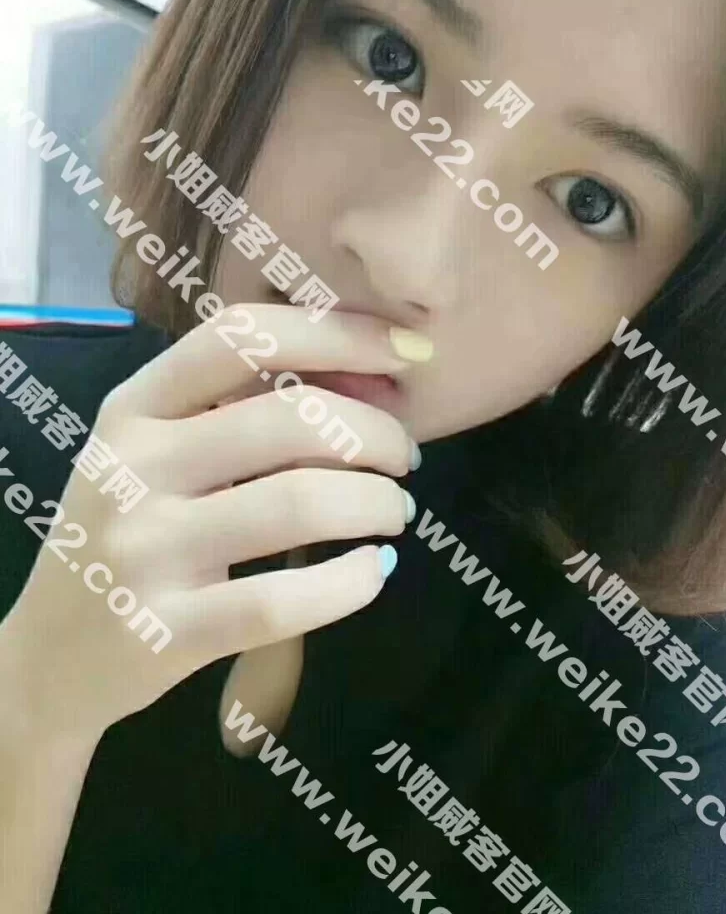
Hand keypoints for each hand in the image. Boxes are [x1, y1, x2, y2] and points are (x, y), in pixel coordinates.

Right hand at [3, 304, 418, 738]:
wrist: (50, 657)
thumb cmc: (128, 532)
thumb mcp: (154, 453)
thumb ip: (239, 408)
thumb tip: (372, 376)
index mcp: (133, 407)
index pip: (242, 336)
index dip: (339, 333)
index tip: (410, 351)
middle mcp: (132, 467)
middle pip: (291, 418)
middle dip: (377, 433)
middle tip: (405, 458)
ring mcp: (145, 550)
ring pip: (300, 503)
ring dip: (378, 503)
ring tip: (394, 511)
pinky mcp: (166, 632)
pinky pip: (284, 600)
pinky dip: (352, 582)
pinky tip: (373, 571)